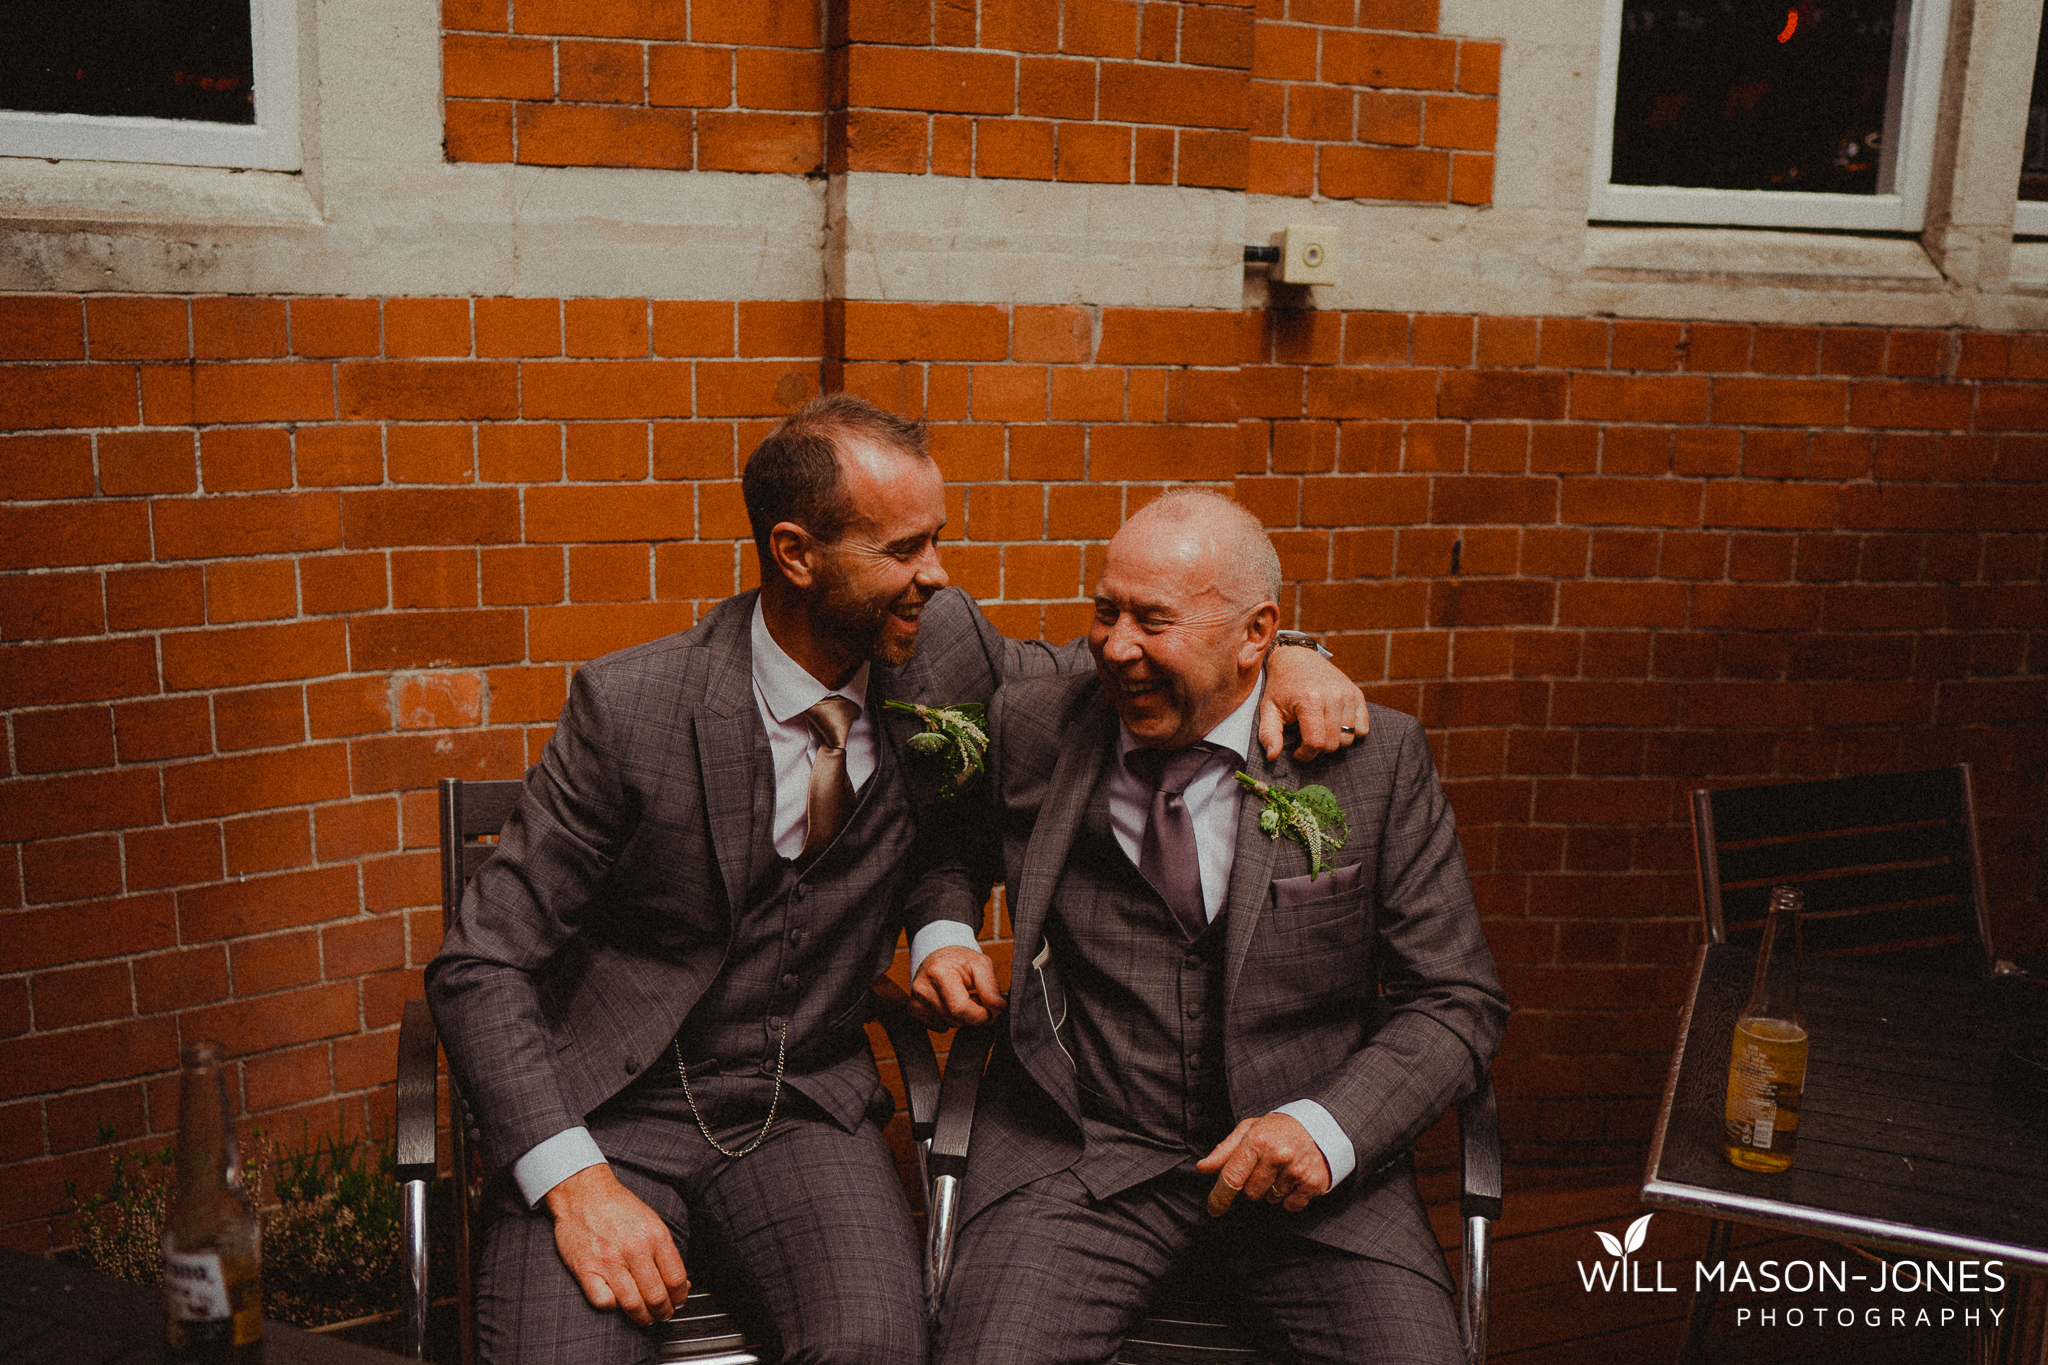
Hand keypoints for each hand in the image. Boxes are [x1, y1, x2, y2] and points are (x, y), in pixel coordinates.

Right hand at [543, 1164, 688, 1324]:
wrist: (583, 1191)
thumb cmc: (617, 1206)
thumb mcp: (650, 1221)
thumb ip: (665, 1251)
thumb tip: (681, 1282)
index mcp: (655, 1235)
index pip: (676, 1278)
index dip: (680, 1296)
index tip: (678, 1301)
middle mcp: (634, 1249)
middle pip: (657, 1296)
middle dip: (664, 1312)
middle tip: (663, 1315)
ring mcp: (609, 1261)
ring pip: (633, 1304)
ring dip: (643, 1317)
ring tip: (645, 1318)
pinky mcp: (586, 1270)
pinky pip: (604, 1302)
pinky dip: (613, 1307)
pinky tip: (617, 1302)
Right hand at [910, 945, 1007, 1027]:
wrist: (938, 957)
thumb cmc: (961, 961)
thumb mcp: (980, 964)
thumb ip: (991, 985)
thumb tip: (999, 1006)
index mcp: (938, 972)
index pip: (960, 1008)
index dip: (980, 1015)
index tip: (989, 1010)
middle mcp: (922, 988)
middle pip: (955, 1019)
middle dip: (972, 1014)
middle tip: (974, 997)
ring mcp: (915, 1000)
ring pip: (948, 1025)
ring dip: (961, 1017)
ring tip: (961, 997)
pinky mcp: (913, 1010)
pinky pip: (939, 1027)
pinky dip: (949, 1019)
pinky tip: (949, 1003)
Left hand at [1196, 1113, 1332, 1214]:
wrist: (1322, 1124)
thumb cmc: (1279, 1129)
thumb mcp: (1249, 1130)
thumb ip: (1224, 1151)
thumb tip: (1203, 1168)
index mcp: (1257, 1141)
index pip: (1232, 1176)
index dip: (1220, 1196)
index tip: (1214, 1209)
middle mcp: (1278, 1156)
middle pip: (1250, 1193)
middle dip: (1252, 1185)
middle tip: (1264, 1168)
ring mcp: (1296, 1170)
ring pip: (1270, 1200)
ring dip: (1271, 1190)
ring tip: (1281, 1170)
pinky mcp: (1312, 1183)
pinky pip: (1290, 1206)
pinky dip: (1289, 1198)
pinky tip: (1293, 1179)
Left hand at [1259, 646, 1366, 760]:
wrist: (1296, 657)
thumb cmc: (1281, 687)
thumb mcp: (1268, 709)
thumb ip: (1268, 734)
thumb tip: (1272, 757)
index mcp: (1309, 700)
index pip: (1316, 742)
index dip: (1305, 754)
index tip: (1297, 752)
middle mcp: (1332, 696)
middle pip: (1333, 743)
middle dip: (1319, 748)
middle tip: (1307, 737)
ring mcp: (1347, 694)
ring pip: (1349, 738)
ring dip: (1334, 740)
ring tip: (1320, 729)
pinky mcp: (1357, 694)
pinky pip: (1363, 728)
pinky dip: (1351, 732)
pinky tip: (1335, 724)